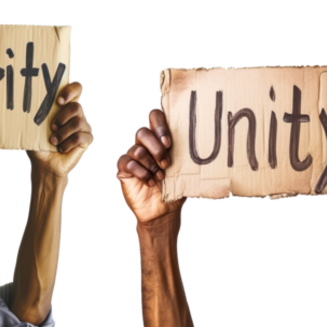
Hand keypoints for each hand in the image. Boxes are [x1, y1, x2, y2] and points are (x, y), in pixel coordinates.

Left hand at [26, 80, 93, 177]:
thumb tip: (22, 105)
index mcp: (65, 107)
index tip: (58, 100)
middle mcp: (77, 115)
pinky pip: (81, 137)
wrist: (45, 165)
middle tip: (52, 127)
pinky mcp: (87, 140)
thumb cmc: (38, 144)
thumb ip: (34, 115)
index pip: (77, 88)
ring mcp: (84, 127)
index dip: (71, 90)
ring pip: (78, 122)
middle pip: (77, 106)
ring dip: (62, 133)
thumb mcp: (33, 128)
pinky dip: (68, 143)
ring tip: (53, 141)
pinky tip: (61, 148)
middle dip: (63, 116)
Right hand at [116, 107, 185, 225]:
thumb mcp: (185, 169)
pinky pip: (128, 163)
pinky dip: (142, 173)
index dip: (159, 124)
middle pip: (142, 131)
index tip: (168, 142)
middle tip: (166, 163)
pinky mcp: (123, 168)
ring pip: (137, 149)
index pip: (154, 116)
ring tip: (160, 177)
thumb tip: (202, 140)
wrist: (164, 210)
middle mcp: (144, 143)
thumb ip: (186, 153)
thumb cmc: (176, 187)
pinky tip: (150, 183)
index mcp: (160, 138)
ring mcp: (132, 155)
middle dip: (156, 147)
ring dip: (151, 164)